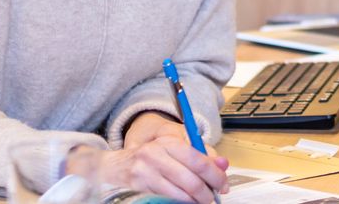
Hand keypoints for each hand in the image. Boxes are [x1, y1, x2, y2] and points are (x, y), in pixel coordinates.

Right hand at [106, 111, 228, 201]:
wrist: (115, 166)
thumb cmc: (150, 158)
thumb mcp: (174, 149)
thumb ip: (200, 155)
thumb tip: (223, 165)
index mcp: (168, 142)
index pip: (199, 160)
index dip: (215, 175)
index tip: (223, 184)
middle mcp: (156, 154)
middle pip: (191, 179)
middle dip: (208, 192)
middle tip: (214, 197)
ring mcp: (146, 172)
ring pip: (181, 193)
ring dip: (196, 200)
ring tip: (202, 201)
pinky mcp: (140, 188)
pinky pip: (168, 199)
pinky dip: (182, 202)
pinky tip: (187, 202)